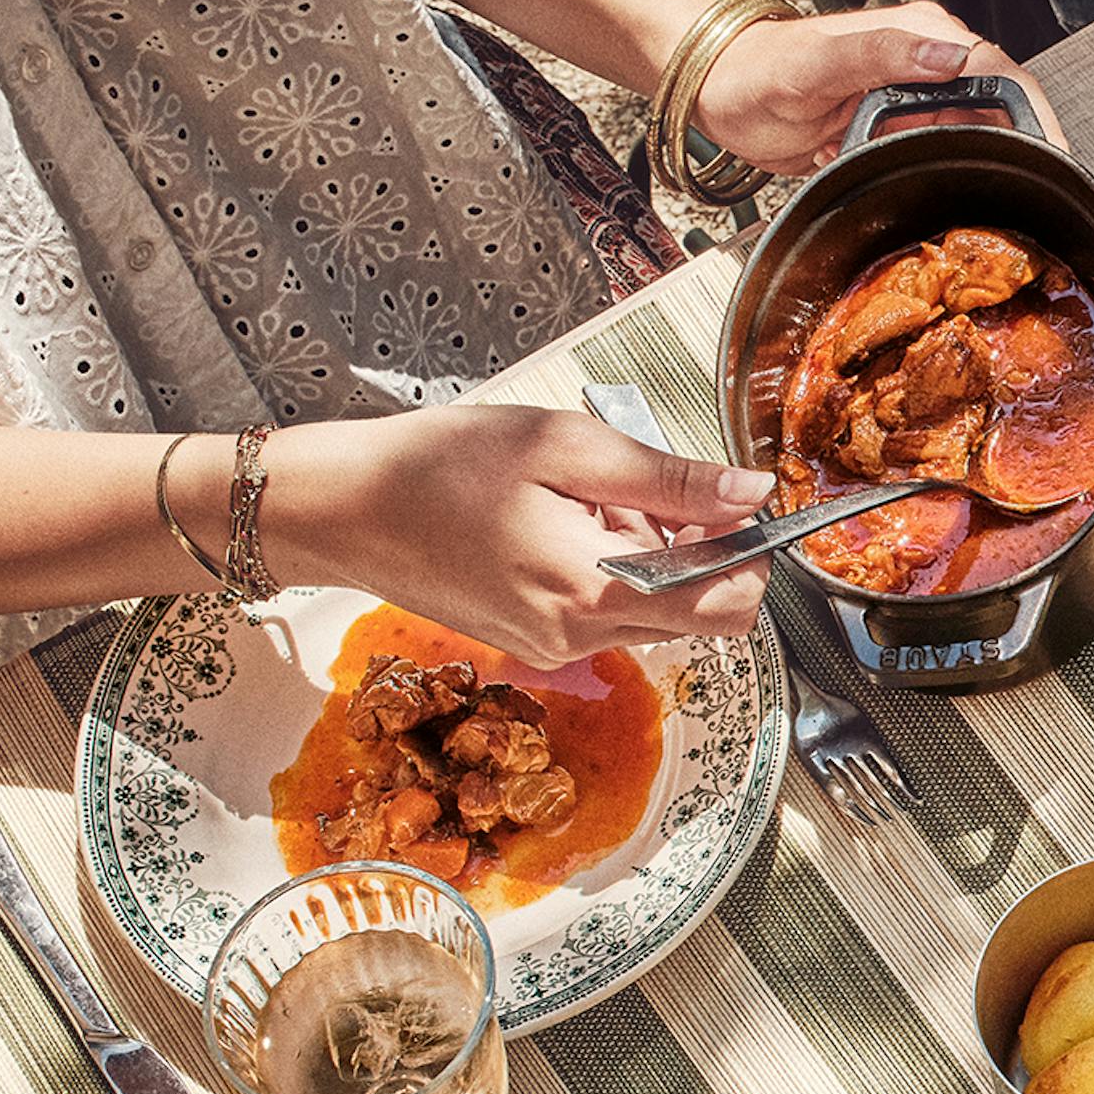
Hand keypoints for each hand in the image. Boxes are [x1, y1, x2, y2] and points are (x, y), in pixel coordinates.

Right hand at [262, 407, 769, 664]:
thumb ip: (670, 480)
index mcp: (598, 590)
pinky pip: (602, 612)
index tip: (728, 505)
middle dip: (693, 550)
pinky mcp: (531, 641)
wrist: (341, 509)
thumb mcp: (566, 447)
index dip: (750, 556)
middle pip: (695, 611)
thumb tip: (753, 495)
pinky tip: (554, 523)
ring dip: (645, 555)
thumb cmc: (438, 467)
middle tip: (634, 488)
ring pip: (649, 609)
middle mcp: (581, 637)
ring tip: (578, 499)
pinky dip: (603, 569)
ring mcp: (553, 647)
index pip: (730, 608)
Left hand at [692, 5, 1019, 176]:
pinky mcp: (898, 128)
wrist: (719, 90)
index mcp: (923, 37)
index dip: (1036, 118)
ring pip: (975, 136)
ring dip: (978, 167)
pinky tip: (936, 190)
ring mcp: (914, 98)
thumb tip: (950, 55)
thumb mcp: (819, 62)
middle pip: (1001, 110)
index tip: (1054, 158)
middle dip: (1018, 150)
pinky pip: (940, 153)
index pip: (1003, 74)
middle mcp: (927, 64)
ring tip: (981, 198)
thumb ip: (884, 52)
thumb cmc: (758, 69)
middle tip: (1029, 196)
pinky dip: (943, 174)